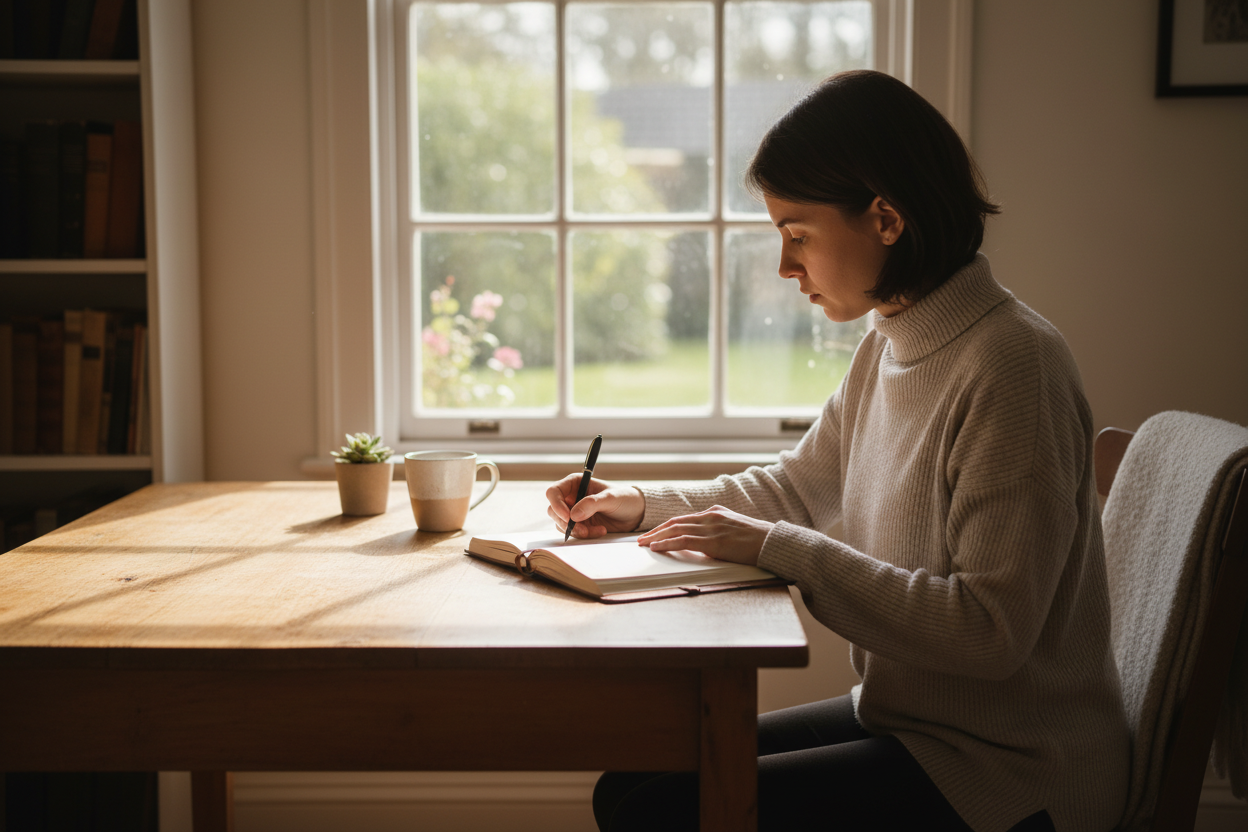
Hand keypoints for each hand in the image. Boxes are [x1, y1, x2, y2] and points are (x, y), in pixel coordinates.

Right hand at [546, 475, 645, 538]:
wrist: (636, 513)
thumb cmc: (624, 499)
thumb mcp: (610, 498)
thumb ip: (592, 504)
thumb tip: (573, 515)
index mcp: (575, 483)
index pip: (554, 492)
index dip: (556, 505)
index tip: (568, 517)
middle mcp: (571, 497)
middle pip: (554, 510)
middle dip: (566, 523)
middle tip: (583, 530)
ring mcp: (574, 512)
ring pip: (561, 524)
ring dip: (576, 531)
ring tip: (597, 530)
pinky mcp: (580, 525)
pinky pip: (573, 533)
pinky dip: (584, 535)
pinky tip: (600, 531)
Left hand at [637, 506, 772, 565]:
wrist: (773, 542)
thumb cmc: (758, 540)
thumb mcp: (735, 529)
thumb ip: (719, 531)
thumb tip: (705, 542)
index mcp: (715, 512)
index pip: (684, 518)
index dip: (666, 526)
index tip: (654, 533)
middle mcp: (710, 516)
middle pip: (675, 522)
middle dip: (656, 531)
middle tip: (641, 539)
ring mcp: (711, 527)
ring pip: (675, 530)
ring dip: (656, 537)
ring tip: (643, 544)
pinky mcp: (713, 541)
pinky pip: (684, 541)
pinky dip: (667, 543)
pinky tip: (656, 548)